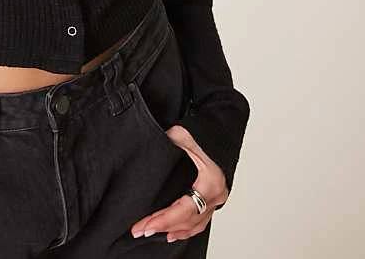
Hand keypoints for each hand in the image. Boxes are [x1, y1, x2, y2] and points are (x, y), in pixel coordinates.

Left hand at [130, 124, 228, 244]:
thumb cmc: (210, 132)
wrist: (225, 130)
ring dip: (173, 230)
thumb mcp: (187, 132)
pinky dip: (187, 228)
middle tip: (139, 230)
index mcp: (211, 182)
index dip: (164, 220)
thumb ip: (172, 138)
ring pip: (194, 223)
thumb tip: (157, 140)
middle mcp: (216, 195)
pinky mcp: (213, 197)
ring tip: (151, 232)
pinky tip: (173, 233)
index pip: (185, 210)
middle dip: (162, 226)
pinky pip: (201, 219)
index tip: (146, 225)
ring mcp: (216, 198)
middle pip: (187, 220)